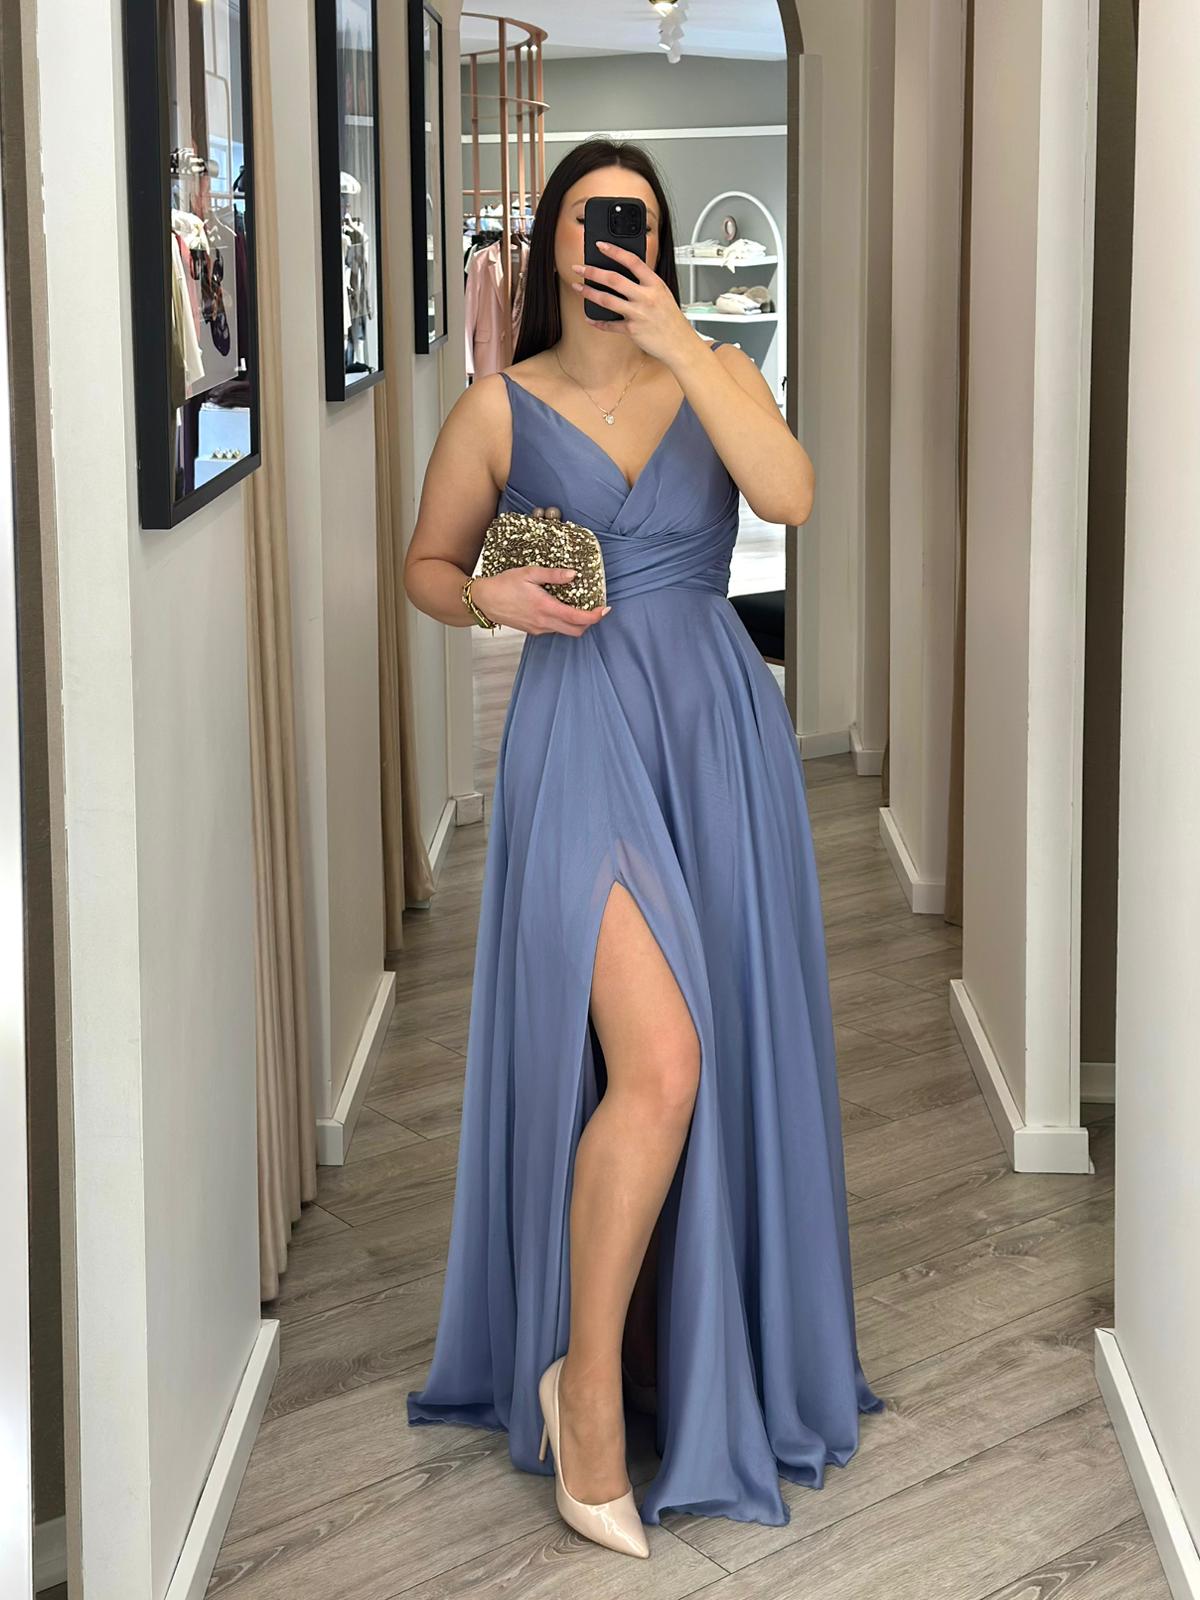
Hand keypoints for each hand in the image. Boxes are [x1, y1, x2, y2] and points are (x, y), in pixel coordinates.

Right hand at [471, 565, 609, 636]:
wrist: (483, 601)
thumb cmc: (503, 585)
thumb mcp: (529, 573)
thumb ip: (553, 575)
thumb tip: (573, 575)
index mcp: (544, 608)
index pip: (577, 618)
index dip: (594, 616)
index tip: (604, 609)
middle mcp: (543, 622)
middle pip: (576, 631)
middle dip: (589, 622)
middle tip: (596, 609)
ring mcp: (538, 629)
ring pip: (565, 631)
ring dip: (576, 622)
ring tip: (579, 606)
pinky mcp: (533, 630)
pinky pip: (554, 629)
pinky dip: (563, 622)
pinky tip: (561, 608)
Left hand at [570, 242, 694, 366]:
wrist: (679, 343)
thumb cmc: (670, 319)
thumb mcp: (663, 294)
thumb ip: (645, 283)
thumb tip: (624, 273)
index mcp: (655, 284)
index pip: (632, 261)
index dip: (614, 251)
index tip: (600, 245)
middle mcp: (646, 297)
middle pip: (614, 279)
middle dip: (593, 272)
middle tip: (579, 268)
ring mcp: (638, 313)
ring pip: (607, 299)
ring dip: (589, 292)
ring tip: (578, 287)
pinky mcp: (632, 330)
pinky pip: (610, 324)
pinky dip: (598, 321)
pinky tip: (589, 318)